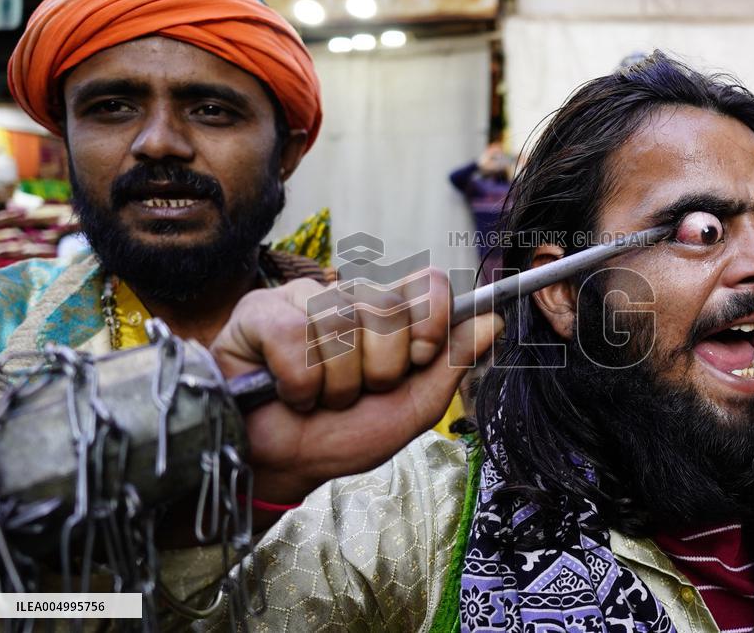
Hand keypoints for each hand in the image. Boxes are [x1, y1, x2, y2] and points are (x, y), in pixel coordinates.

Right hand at [210, 270, 501, 518]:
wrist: (282, 469)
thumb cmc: (343, 436)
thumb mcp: (410, 407)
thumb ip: (451, 362)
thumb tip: (494, 319)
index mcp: (388, 314)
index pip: (429, 283)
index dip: (431, 324)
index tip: (416, 362)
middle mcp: (348, 297)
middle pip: (388, 307)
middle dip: (379, 370)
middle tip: (357, 394)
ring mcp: (302, 299)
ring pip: (340, 324)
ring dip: (336, 384)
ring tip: (320, 398)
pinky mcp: (258, 312)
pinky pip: (293, 334)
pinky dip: (298, 383)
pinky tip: (289, 393)